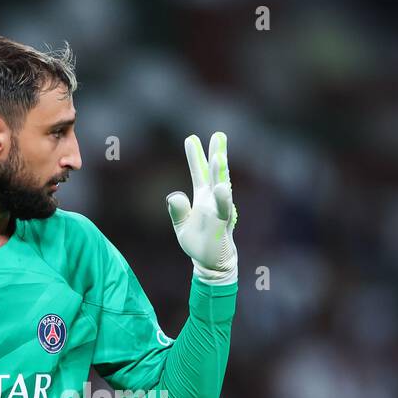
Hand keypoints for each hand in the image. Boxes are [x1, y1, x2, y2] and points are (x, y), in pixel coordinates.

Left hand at [165, 131, 237, 285]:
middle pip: (215, 174)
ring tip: (219, 156)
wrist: (211, 263)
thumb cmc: (198, 243)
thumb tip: (173, 195)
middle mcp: (213, 201)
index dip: (195, 157)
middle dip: (217, 154)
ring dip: (221, 173)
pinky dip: (222, 199)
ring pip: (222, 188)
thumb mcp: (181, 226)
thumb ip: (177, 210)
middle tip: (219, 134)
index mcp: (202, 198)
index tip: (190, 138)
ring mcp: (220, 211)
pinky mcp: (222, 225)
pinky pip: (224, 210)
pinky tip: (220, 188)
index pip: (199, 173)